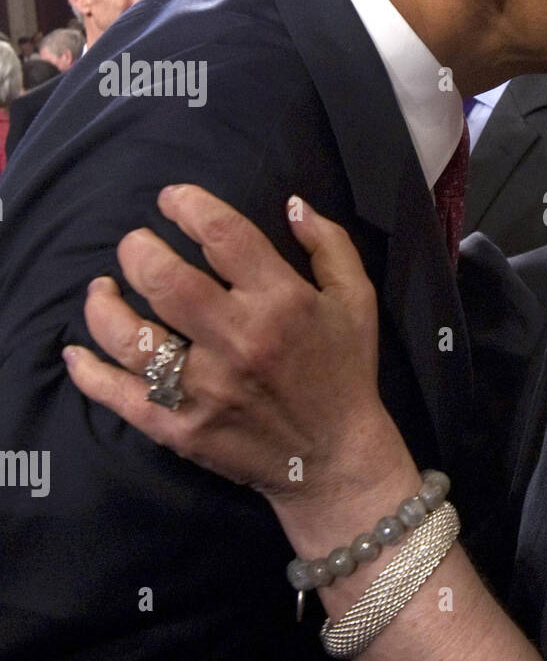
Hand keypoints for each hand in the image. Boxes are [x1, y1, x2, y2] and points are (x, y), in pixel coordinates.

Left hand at [63, 185, 407, 509]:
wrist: (337, 460)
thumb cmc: (345, 372)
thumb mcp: (356, 300)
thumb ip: (329, 245)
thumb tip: (291, 203)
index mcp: (282, 301)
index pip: (222, 233)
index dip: (187, 204)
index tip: (171, 200)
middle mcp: (238, 340)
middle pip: (163, 278)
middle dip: (137, 249)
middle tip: (136, 245)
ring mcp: (204, 388)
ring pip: (129, 335)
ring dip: (104, 304)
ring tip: (103, 288)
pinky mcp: (180, 428)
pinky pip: (118, 395)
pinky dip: (88, 371)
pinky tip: (77, 350)